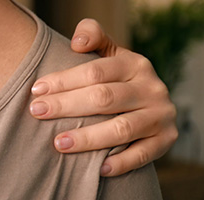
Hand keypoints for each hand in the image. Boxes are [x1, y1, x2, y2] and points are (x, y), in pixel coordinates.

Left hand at [29, 18, 176, 175]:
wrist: (150, 102)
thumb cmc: (115, 76)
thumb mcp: (108, 52)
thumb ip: (92, 35)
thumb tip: (77, 43)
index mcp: (135, 63)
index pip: (94, 71)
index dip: (63, 80)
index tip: (36, 90)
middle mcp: (152, 88)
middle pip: (104, 98)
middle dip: (66, 106)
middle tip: (37, 112)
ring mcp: (161, 115)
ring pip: (121, 129)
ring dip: (88, 138)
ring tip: (58, 143)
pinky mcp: (167, 140)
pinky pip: (144, 154)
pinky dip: (121, 162)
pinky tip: (98, 168)